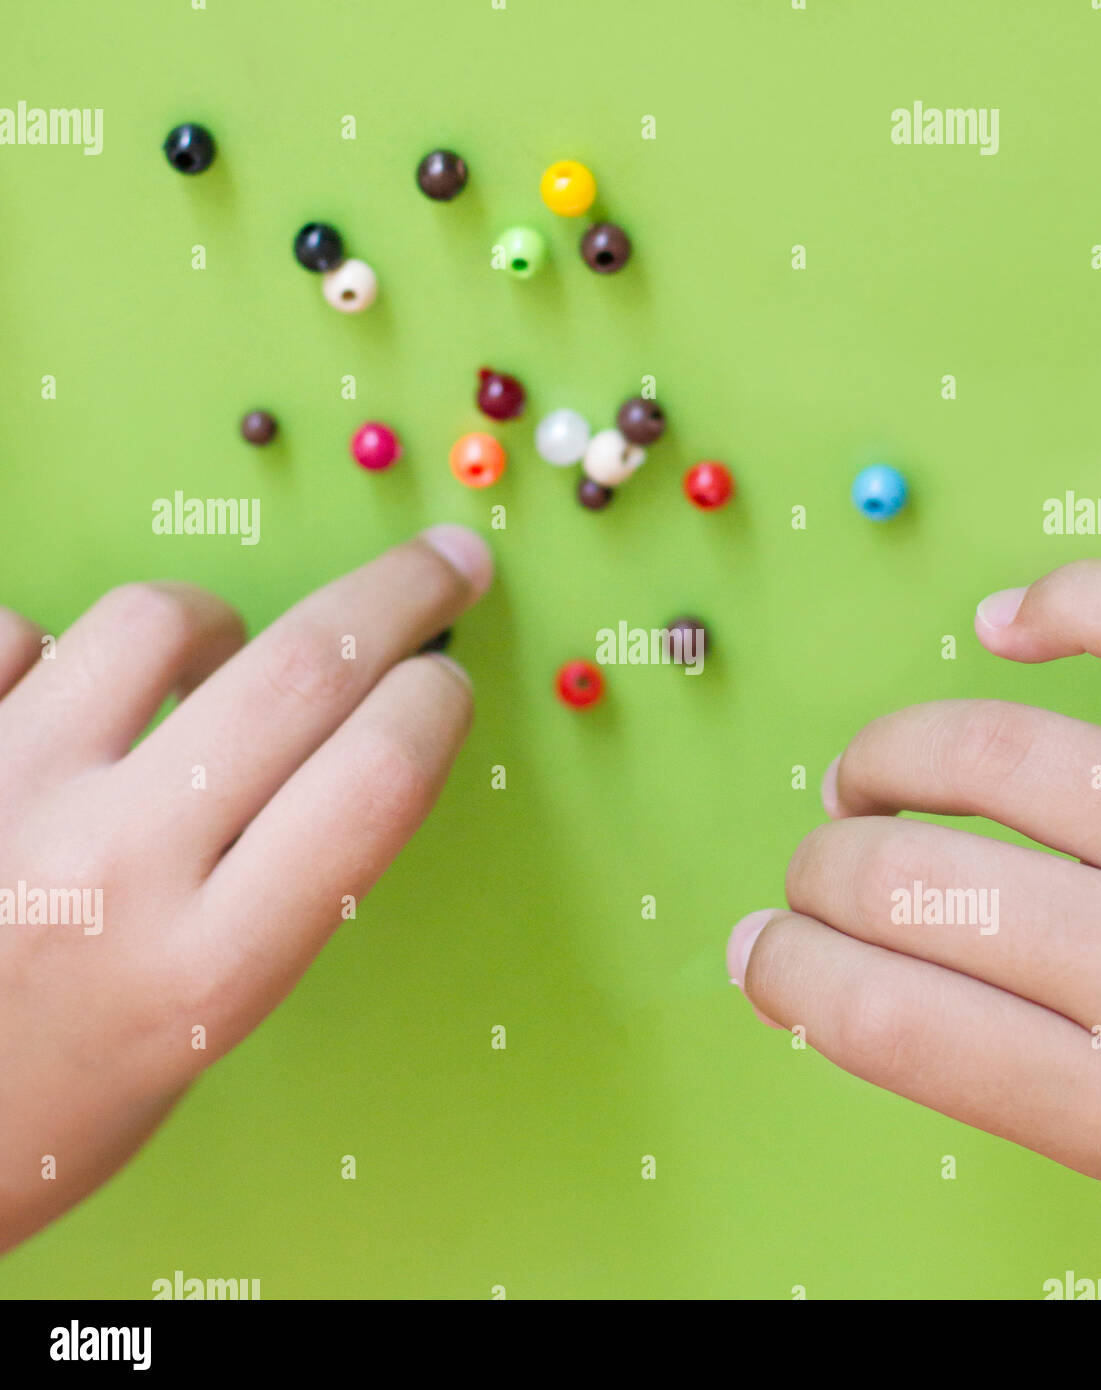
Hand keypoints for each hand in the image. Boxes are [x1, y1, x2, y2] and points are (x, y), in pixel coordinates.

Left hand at [0, 525, 491, 1250]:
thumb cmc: (49, 1103)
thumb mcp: (205, 1024)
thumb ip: (283, 890)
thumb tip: (344, 743)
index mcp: (207, 962)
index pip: (375, 778)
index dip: (435, 703)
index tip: (444, 681)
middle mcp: (112, 865)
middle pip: (304, 669)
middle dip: (401, 595)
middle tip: (444, 565)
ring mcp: (7, 790)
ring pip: (157, 618)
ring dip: (215, 623)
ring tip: (210, 661)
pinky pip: (14, 632)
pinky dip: (52, 646)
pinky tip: (63, 698)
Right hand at [727, 560, 1100, 1191]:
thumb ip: (978, 1058)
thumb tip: (798, 958)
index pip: (888, 1022)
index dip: (783, 972)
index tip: (759, 946)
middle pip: (915, 886)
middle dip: (822, 872)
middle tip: (824, 868)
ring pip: (995, 749)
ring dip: (888, 758)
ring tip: (869, 784)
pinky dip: (1072, 596)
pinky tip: (1011, 623)